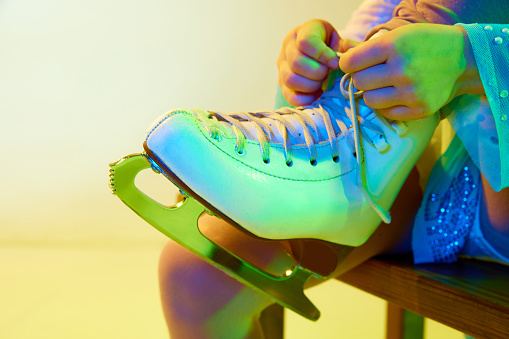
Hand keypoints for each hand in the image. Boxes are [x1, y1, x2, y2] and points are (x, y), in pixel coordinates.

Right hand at [277, 19, 357, 105]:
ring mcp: (281, 66)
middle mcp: (287, 47)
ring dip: (311, 85)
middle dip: (318, 72)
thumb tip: (351, 51)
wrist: (315, 55)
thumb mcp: (337, 41)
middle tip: (327, 73)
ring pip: (291, 79)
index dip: (322, 55)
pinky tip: (316, 93)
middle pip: (297, 63)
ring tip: (321, 82)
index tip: (335, 63)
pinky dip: (306, 98)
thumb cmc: (327, 47)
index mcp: (301, 32)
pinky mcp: (282, 84)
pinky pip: (289, 96)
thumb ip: (346, 47)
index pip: (306, 42)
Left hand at [339, 24, 482, 119]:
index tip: (353, 64)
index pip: (351, 63)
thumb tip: (342, 64)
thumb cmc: (426, 44)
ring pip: (369, 100)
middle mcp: (402, 70)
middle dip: (362, 78)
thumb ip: (370, 49)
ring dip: (373, 93)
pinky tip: (397, 94)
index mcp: (394, 46)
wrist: (464, 59)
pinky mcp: (418, 109)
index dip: (348, 64)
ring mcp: (411, 92)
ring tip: (386, 85)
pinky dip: (387, 105)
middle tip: (374, 74)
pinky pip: (386, 113)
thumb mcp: (399, 35)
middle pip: (359, 82)